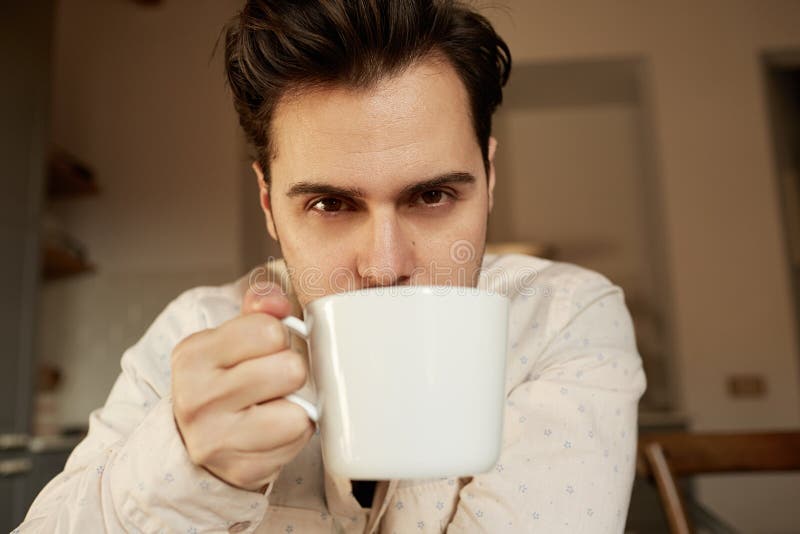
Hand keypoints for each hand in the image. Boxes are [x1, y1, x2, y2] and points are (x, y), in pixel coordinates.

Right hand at [171, 283, 313, 491]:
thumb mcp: (231, 334)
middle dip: (291, 370)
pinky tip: (273, 428)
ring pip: (299, 411)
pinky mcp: (243, 469)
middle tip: (272, 379)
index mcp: (193, 355)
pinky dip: (295, 432)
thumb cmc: (224, 379)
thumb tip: (279, 304)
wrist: (195, 439)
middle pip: (291, 369)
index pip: (269, 330)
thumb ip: (260, 306)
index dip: (278, 337)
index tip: (263, 349)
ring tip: (274, 403)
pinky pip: (299, 440)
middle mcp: (198, 399)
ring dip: (296, 405)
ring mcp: (218, 440)